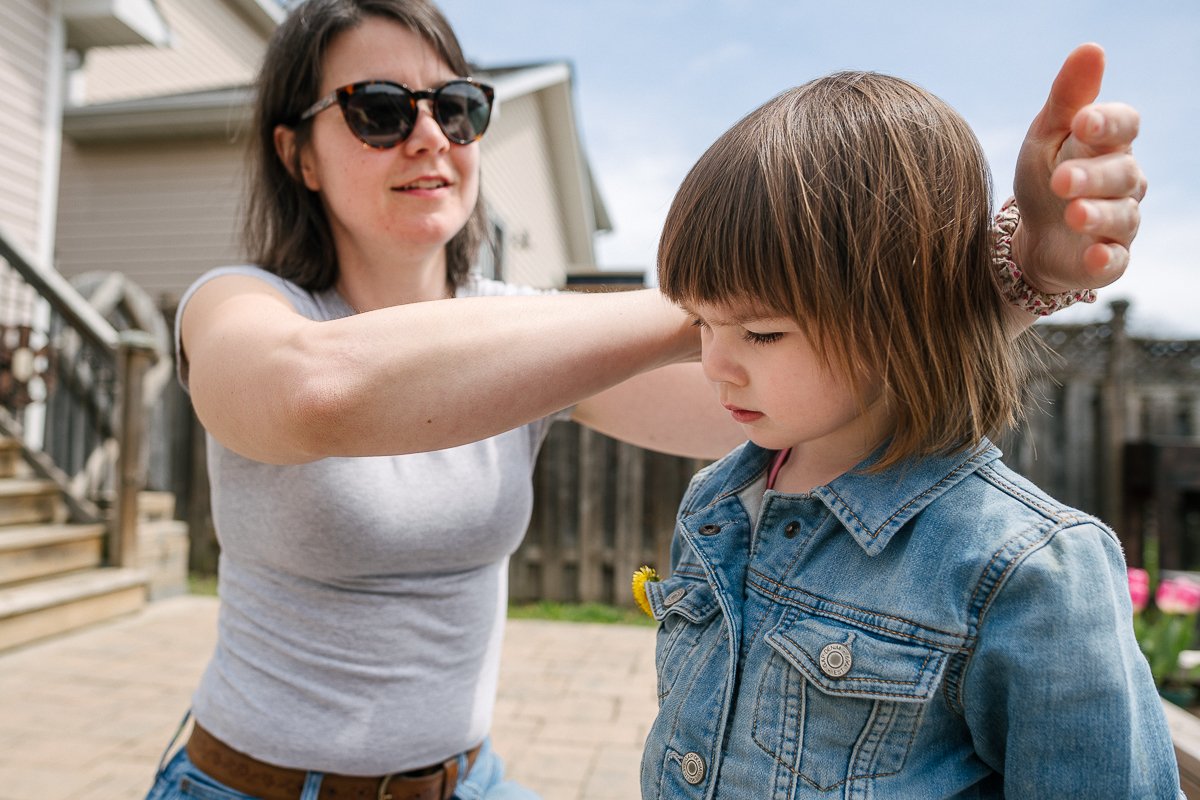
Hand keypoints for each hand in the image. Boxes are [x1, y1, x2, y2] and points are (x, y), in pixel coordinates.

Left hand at [1011, 43, 1145, 295]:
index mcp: (1108, 145)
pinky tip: (1092, 255)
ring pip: (1122, 216)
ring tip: (1071, 214)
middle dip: (1092, 176)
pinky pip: (1116, 261)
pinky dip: (1106, 258)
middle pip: (1123, 173)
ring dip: (1097, 214)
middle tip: (1059, 180)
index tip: (1082, 122)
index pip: (1126, 125)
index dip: (1109, 123)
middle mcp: (1123, 182)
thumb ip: (1067, 98)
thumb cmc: (1043, 175)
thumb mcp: (1044, 136)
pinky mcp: (1109, 260)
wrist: (1032, 236)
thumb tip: (1091, 48)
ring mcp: (1120, 222)